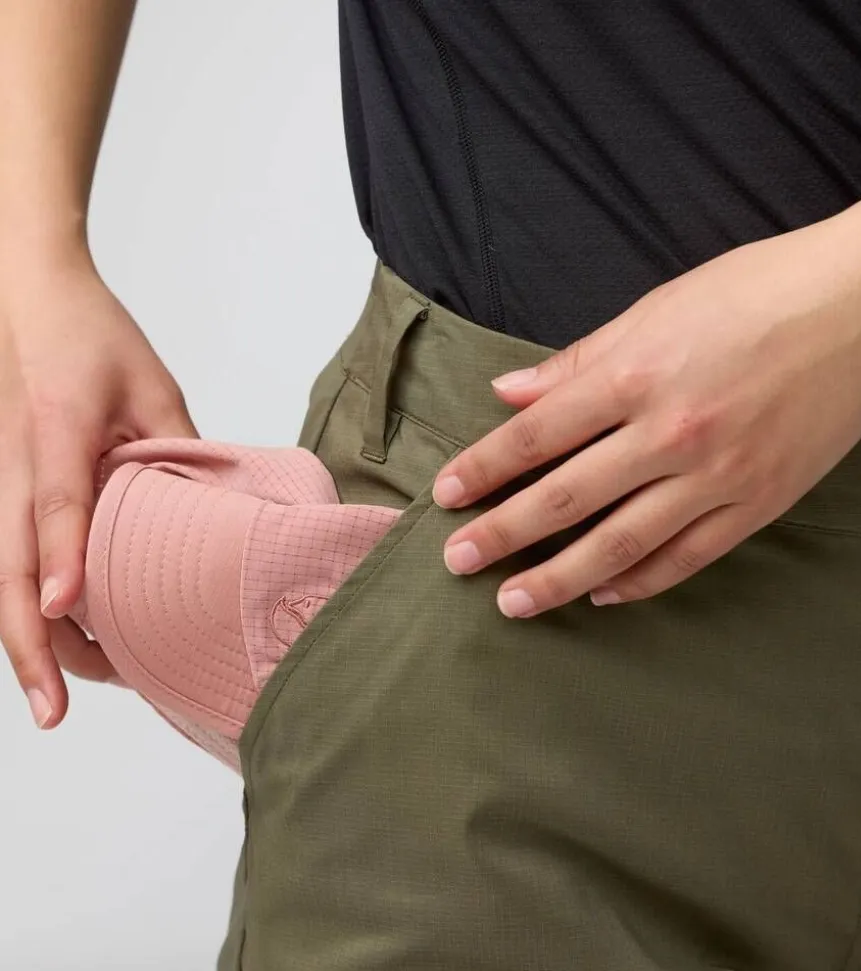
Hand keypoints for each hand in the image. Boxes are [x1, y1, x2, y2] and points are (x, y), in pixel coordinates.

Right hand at [0, 246, 196, 726]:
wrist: (27, 294)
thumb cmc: (91, 335)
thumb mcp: (152, 386)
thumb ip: (179, 448)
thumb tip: (214, 511)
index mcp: (56, 433)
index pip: (56, 507)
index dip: (62, 561)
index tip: (70, 612)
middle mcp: (13, 466)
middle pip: (7, 569)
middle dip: (31, 645)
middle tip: (57, 711)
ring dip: (27, 637)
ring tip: (63, 693)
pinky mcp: (0, 486)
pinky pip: (5, 556)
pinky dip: (23, 603)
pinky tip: (52, 637)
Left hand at [431, 206, 860, 617]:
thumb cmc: (755, 290)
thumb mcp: (657, 307)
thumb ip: (579, 360)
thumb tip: (510, 393)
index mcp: (635, 374)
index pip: (536, 434)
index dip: (483, 468)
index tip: (446, 495)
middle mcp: (669, 432)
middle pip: (565, 497)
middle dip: (502, 533)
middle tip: (457, 562)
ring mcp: (716, 475)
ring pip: (621, 542)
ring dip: (559, 577)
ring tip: (513, 601)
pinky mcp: (760, 503)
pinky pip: (688, 556)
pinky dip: (641, 581)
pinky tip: (603, 595)